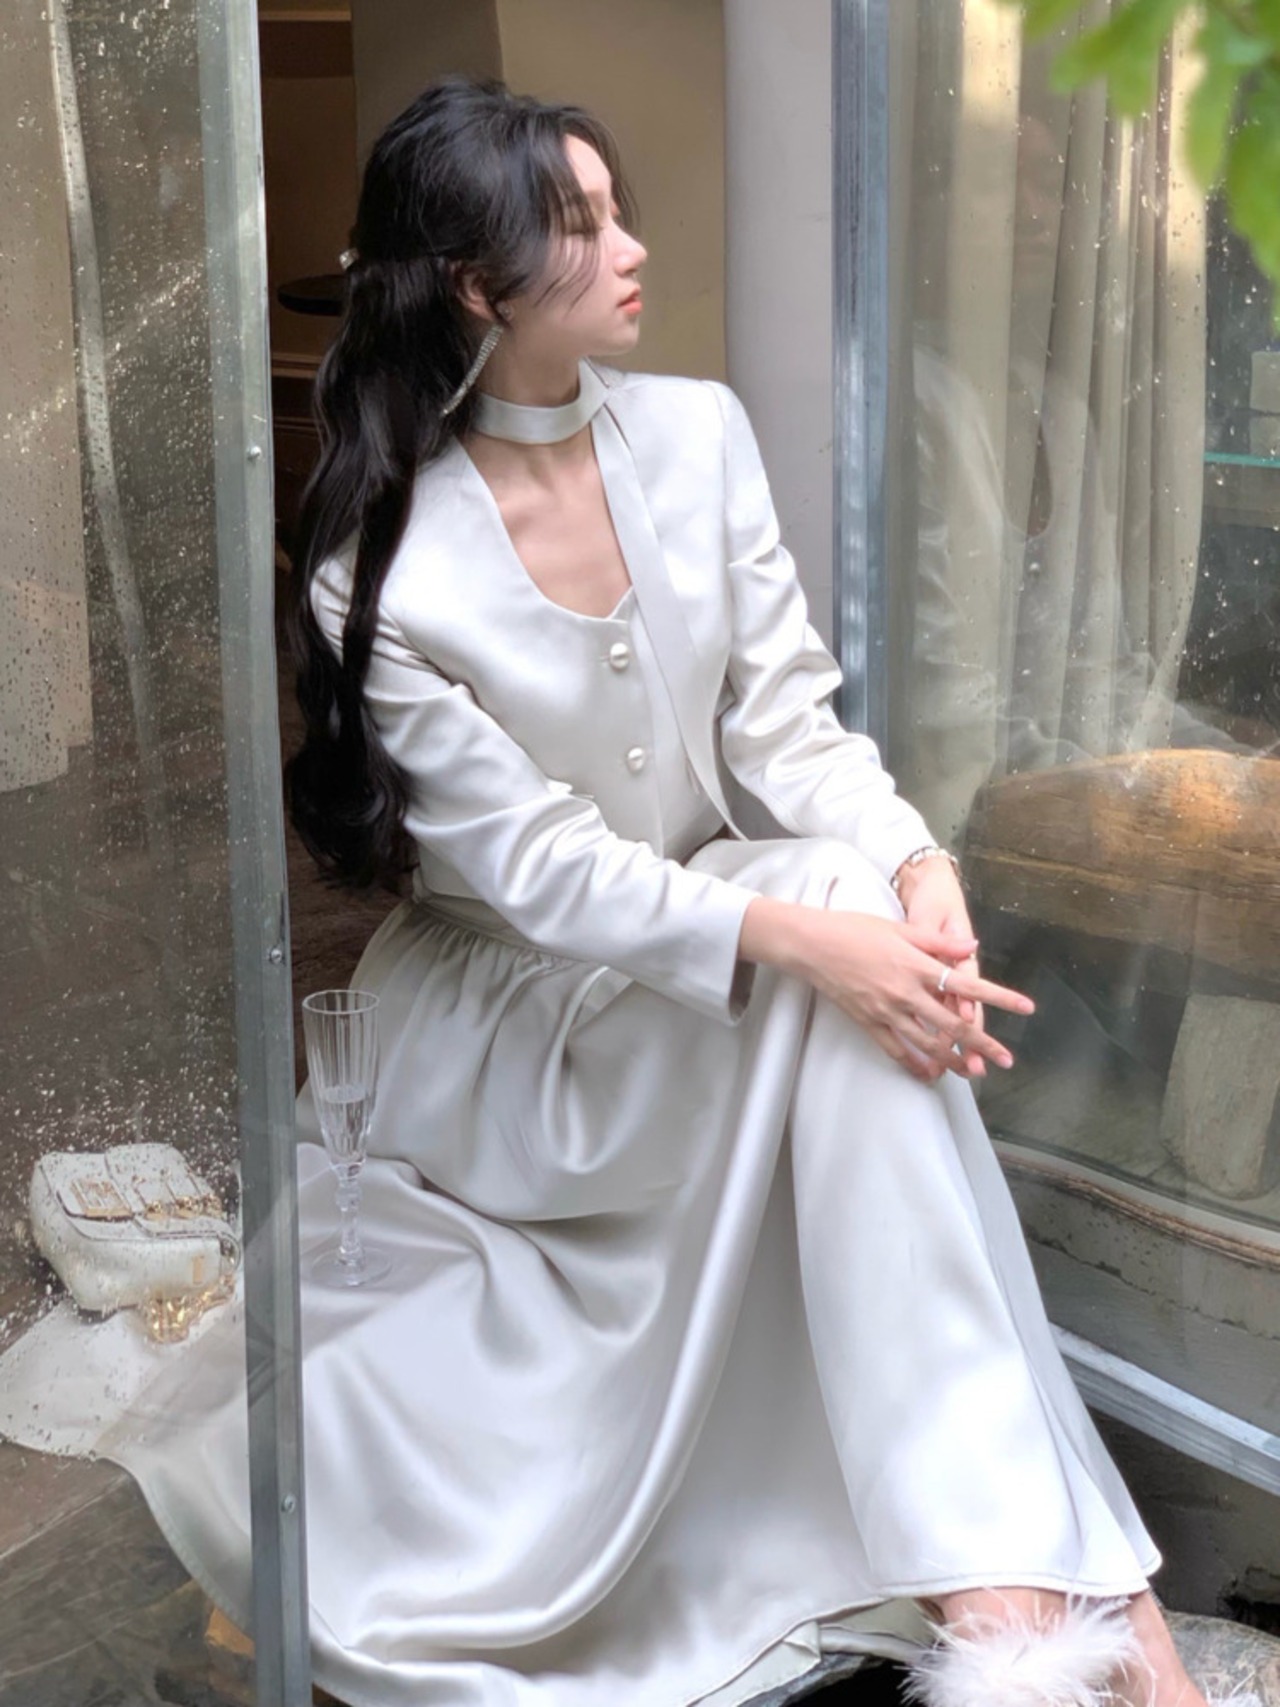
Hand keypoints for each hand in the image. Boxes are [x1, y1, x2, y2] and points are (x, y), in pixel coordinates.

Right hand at [792, 910, 1033, 1082]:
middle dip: (983, 1044)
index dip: (1000, 998)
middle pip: (953, 1025)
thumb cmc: (854, 929)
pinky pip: (896, 1050)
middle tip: (1005, 1059)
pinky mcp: (869, 1022)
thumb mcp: (900, 928)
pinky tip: (928, 1074)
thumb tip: (972, 947)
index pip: (968, 986)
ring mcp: (887, 1011)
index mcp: (918, 966)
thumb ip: (938, 942)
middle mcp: (906, 993)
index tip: (1026, 1008)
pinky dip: (913, 1064)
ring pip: (927, 1044)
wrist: (812, 945)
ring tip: (971, 1072)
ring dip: (952, 1060)